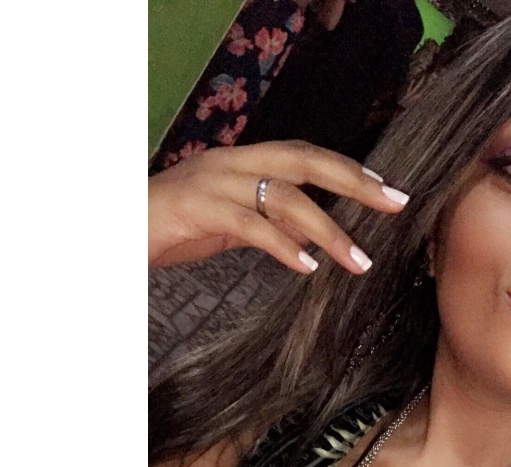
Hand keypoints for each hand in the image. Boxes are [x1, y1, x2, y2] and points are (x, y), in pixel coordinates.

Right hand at [148, 140, 409, 272]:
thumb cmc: (172, 228)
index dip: (347, 170)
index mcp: (243, 162)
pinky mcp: (197, 208)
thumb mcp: (231, 226)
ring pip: (284, 196)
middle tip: (394, 204)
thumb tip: (312, 238)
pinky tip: (308, 266)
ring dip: (328, 229)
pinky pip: (249, 224)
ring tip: (358, 261)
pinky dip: (282, 245)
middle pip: (304, 161)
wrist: (116, 230)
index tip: (386, 191)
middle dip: (354, 182)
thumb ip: (269, 224)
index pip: (305, 156)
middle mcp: (232, 162)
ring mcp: (214, 182)